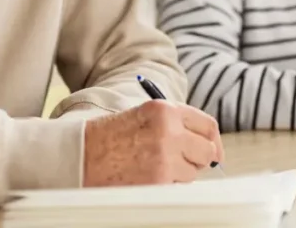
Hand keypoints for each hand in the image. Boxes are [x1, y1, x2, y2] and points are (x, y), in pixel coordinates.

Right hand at [82, 100, 223, 185]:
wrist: (81, 154)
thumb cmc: (110, 136)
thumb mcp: (144, 117)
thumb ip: (175, 124)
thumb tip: (208, 146)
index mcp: (165, 110)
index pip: (207, 125)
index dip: (213, 141)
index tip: (214, 152)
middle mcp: (169, 131)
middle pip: (206, 151)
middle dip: (197, 159)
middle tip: (182, 162)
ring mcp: (165, 157)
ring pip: (193, 172)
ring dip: (179, 174)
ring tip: (153, 166)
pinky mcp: (158, 181)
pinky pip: (177, 187)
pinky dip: (166, 185)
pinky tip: (145, 175)